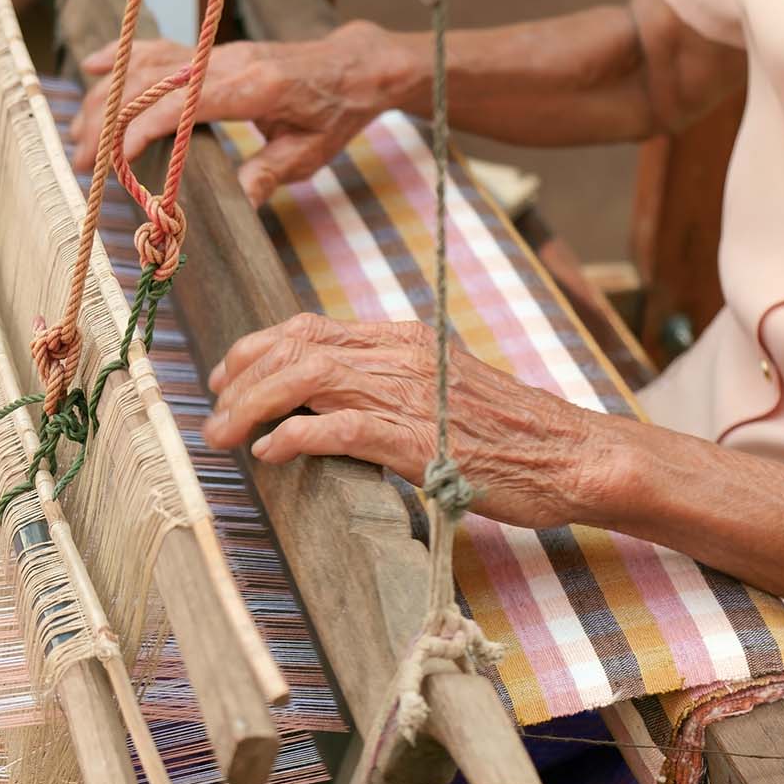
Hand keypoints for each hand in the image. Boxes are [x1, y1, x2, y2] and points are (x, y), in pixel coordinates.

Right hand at [69, 22, 419, 206]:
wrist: (352, 69)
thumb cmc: (333, 114)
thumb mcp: (307, 154)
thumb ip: (268, 173)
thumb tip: (240, 205)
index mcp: (251, 88)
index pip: (180, 105)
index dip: (141, 129)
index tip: (115, 161)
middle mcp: (226, 63)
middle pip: (151, 85)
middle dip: (109, 122)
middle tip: (81, 162)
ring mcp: (215, 54)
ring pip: (147, 66)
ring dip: (107, 97)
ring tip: (78, 135)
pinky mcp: (211, 54)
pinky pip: (159, 50)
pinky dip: (123, 57)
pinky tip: (93, 66)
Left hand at [201, 313, 622, 528]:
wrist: (570, 455)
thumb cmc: (509, 434)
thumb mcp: (440, 393)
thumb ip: (387, 387)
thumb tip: (324, 405)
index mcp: (405, 338)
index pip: (309, 327)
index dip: (255, 350)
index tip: (225, 379)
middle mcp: (402, 354)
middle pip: (295, 346)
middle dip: (240, 379)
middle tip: (212, 418)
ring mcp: (410, 393)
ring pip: (306, 379)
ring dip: (252, 408)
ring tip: (224, 438)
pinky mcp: (418, 439)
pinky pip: (339, 429)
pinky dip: (295, 438)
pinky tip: (271, 455)